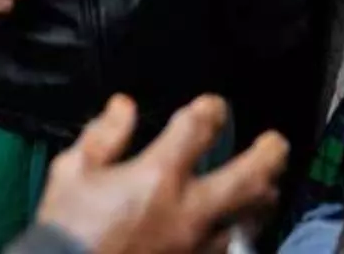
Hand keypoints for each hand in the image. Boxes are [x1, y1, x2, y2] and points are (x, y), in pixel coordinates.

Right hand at [35, 94, 286, 253]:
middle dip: (268, 155)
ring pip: (246, 220)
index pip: (198, 128)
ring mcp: (195, 246)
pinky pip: (226, 251)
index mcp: (157, 176)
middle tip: (277, 143)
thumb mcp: (71, 173)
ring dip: (259, 200)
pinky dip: (234, 237)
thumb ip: (103, 135)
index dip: (212, 109)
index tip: (213, 106)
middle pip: (247, 177)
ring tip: (266, 188)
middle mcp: (187, 210)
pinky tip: (234, 232)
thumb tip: (124, 106)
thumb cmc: (66, 231)